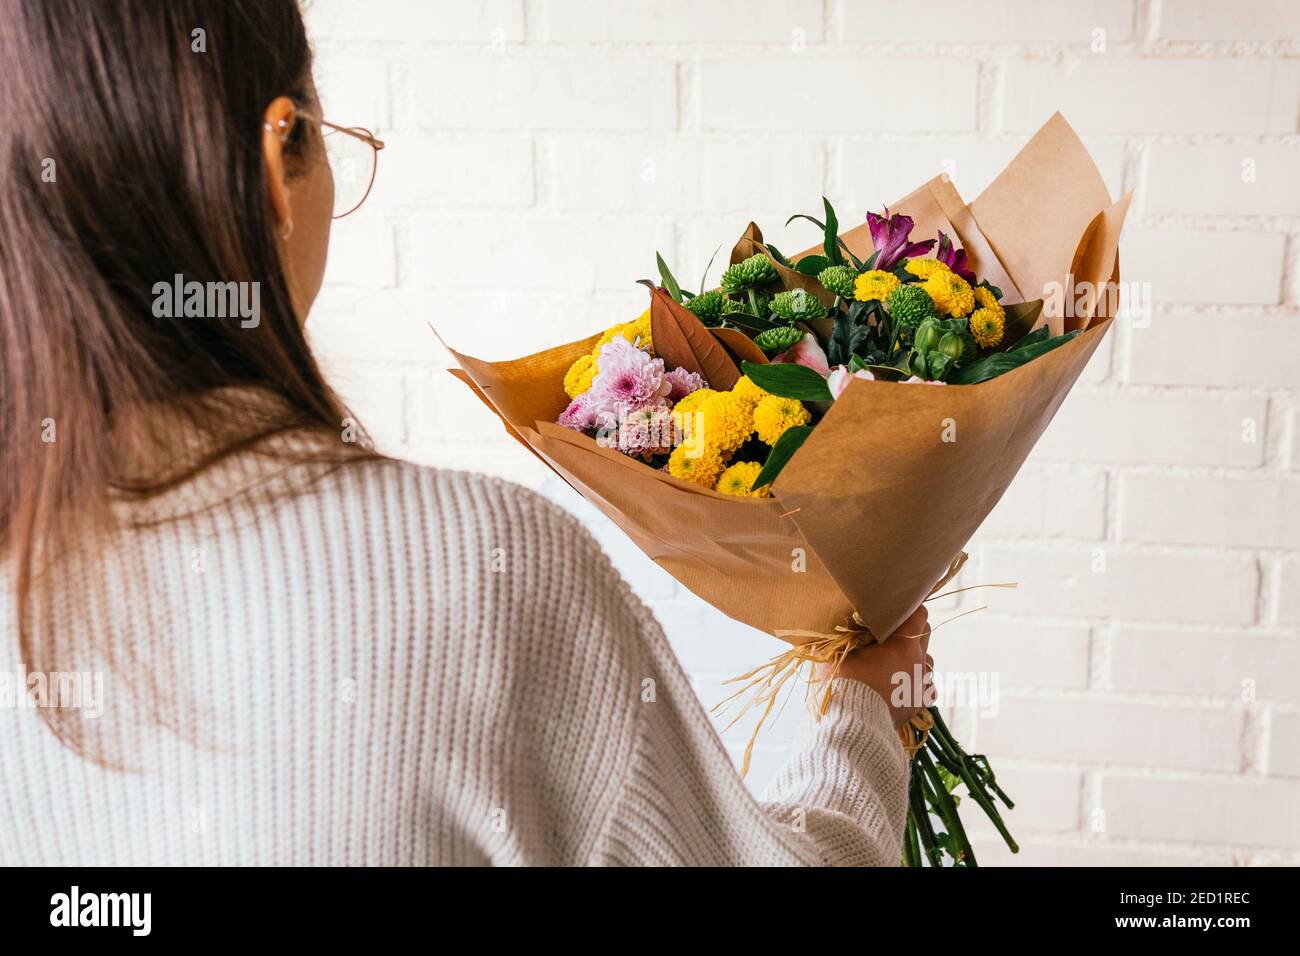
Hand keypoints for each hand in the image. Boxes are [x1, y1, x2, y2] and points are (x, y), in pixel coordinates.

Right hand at [813, 606, 932, 727]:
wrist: (852, 724)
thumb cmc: (843, 682)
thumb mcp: (838, 652)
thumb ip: (847, 638)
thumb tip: (840, 630)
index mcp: (902, 643)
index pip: (918, 614)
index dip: (908, 610)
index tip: (895, 612)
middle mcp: (918, 660)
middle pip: (924, 634)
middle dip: (910, 631)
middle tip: (890, 636)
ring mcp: (921, 683)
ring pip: (926, 661)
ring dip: (913, 659)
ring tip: (893, 665)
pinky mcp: (918, 704)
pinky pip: (925, 688)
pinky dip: (915, 684)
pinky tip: (900, 687)